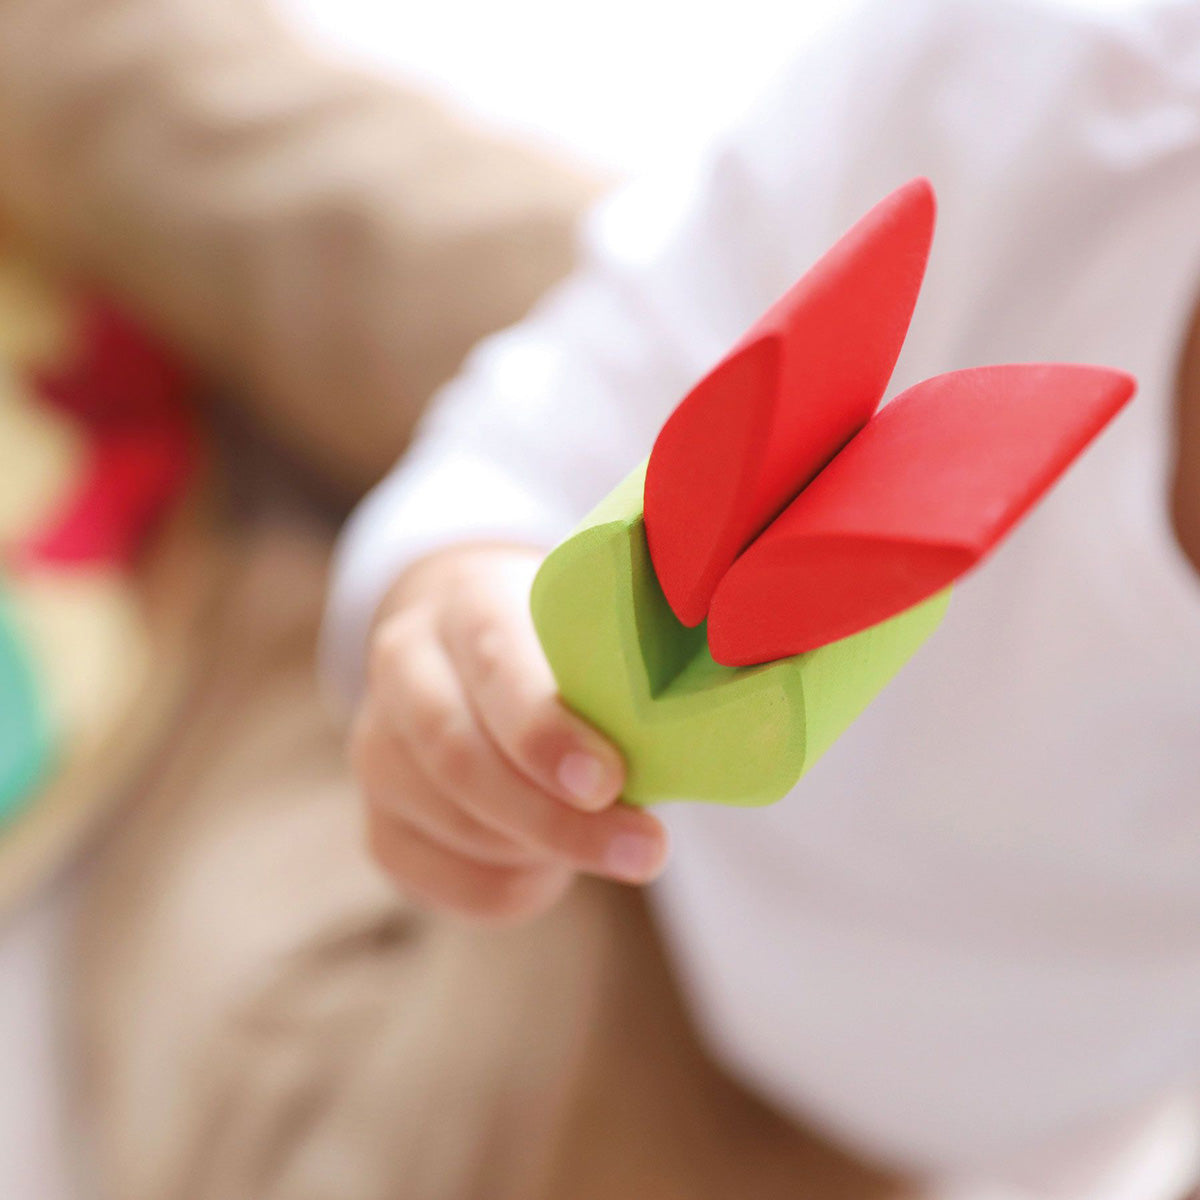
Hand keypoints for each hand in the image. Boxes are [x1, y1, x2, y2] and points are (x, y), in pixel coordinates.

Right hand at [351, 544, 669, 921]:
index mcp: (467, 600)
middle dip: (555, 818)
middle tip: (645, 850)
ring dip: (541, 850)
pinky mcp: (376, 816)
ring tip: (615, 844)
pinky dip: (506, 887)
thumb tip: (714, 744)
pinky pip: (432, 878)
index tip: (612, 781)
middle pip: (459, 756)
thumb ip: (629, 669)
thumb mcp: (591, 622)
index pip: (493, 662)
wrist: (466, 638)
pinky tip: (550, 871)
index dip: (545, 731)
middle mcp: (403, 665)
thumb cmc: (560, 641)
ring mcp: (376, 744)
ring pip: (451, 821)